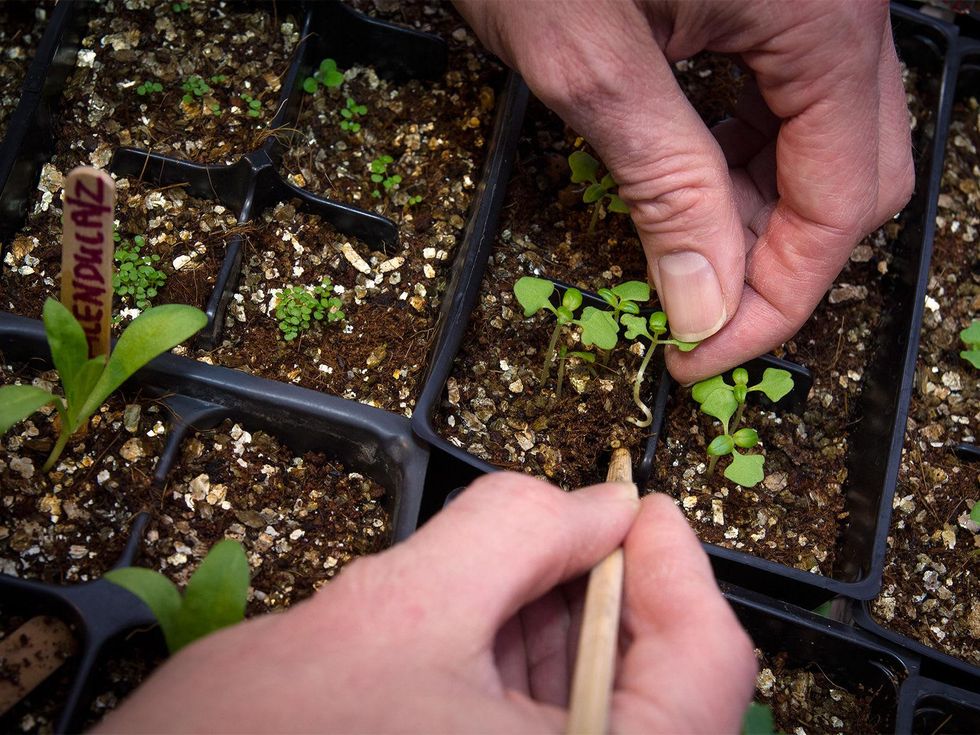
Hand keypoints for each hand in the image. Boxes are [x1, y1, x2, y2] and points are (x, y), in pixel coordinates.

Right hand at [96, 474, 754, 732]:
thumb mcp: (395, 614)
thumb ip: (514, 530)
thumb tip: (602, 499)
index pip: (707, 670)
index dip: (675, 567)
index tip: (633, 501)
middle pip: (655, 685)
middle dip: (601, 590)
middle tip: (551, 523)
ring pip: (597, 704)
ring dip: (555, 626)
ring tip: (489, 574)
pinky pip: (540, 724)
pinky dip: (521, 670)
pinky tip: (471, 627)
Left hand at [455, 0, 912, 382]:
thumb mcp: (590, 65)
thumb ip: (665, 186)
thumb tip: (705, 305)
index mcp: (820, 17)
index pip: (842, 202)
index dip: (776, 300)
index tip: (703, 354)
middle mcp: (839, 7)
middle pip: (856, 176)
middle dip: (779, 263)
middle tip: (696, 317)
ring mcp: (810, 2)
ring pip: (825, 144)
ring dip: (763, 218)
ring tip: (685, 261)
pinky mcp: (769, 2)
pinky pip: (785, 103)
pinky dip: (745, 162)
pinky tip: (694, 189)